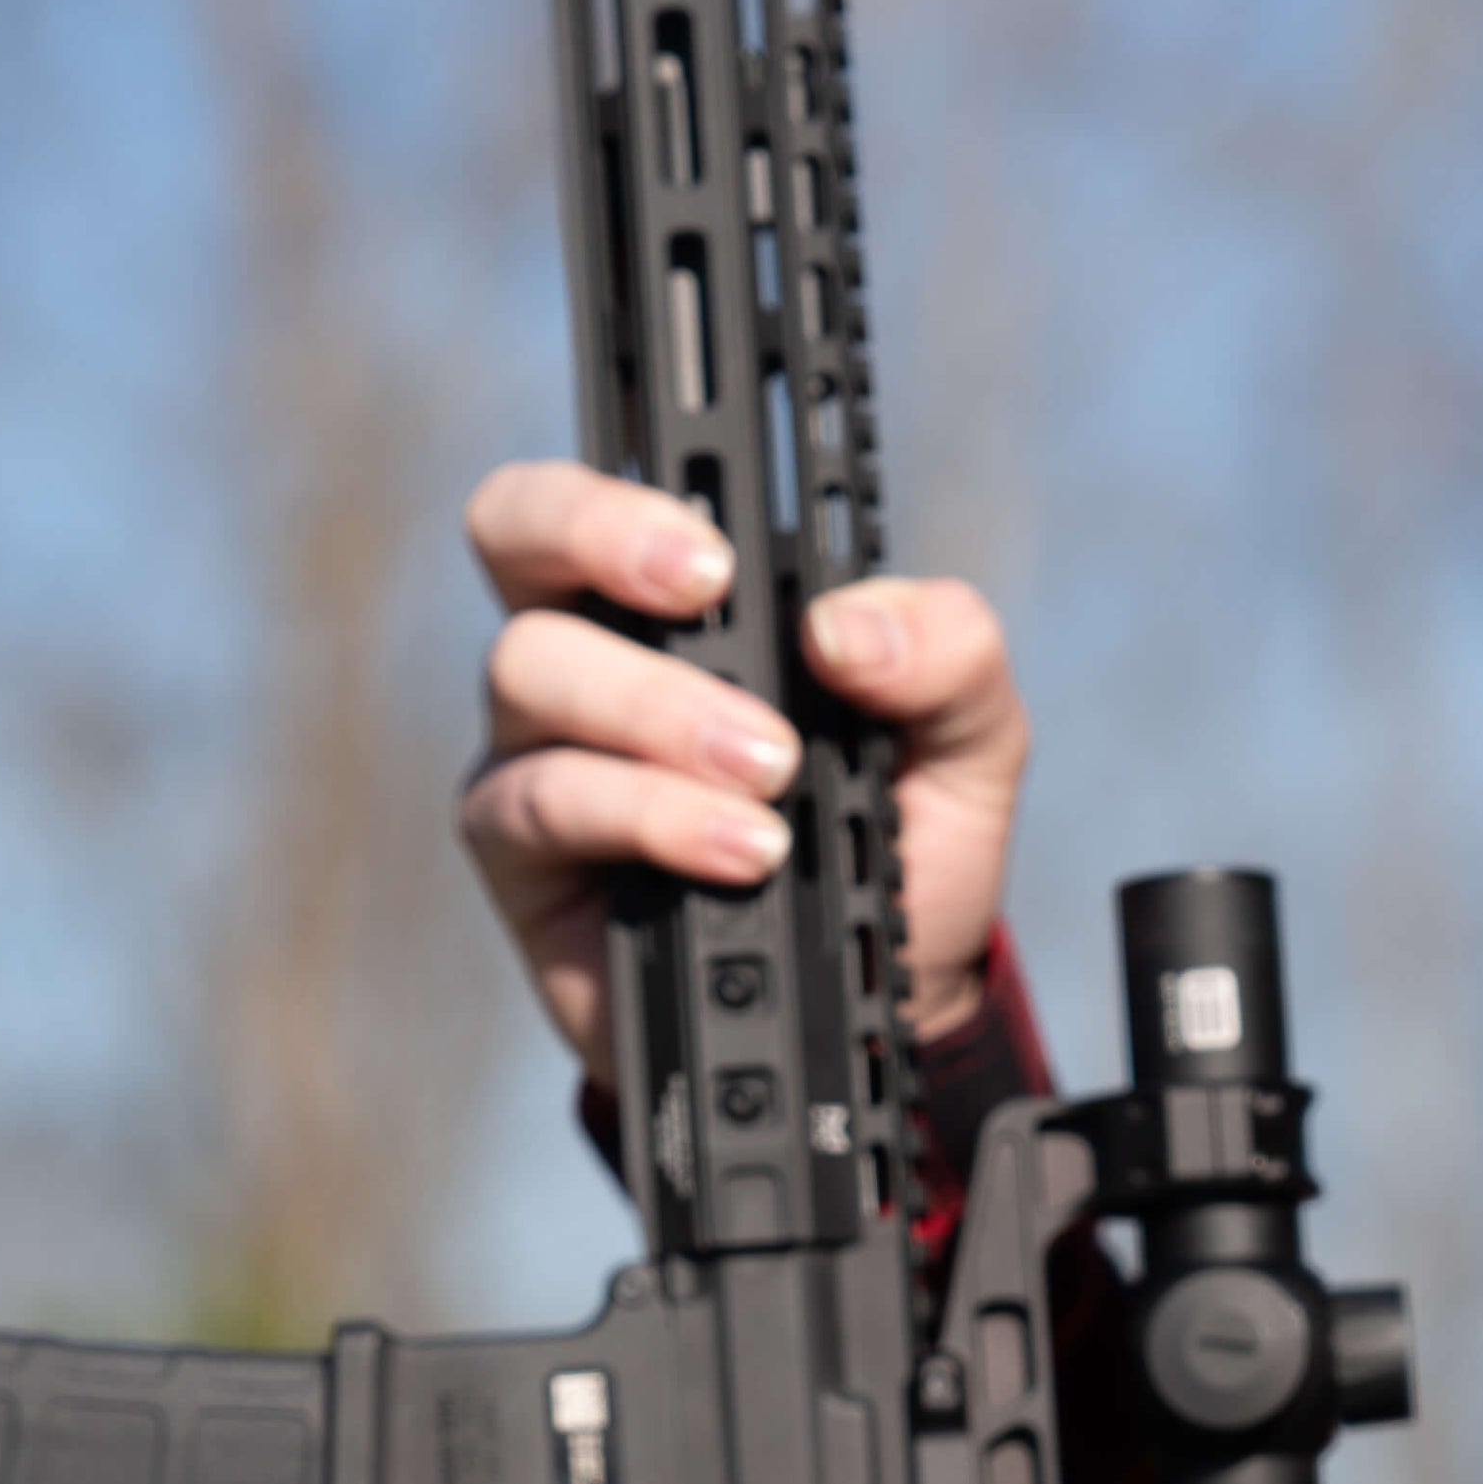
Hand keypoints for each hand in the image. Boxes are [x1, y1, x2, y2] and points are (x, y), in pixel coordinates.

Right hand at [457, 457, 1029, 1093]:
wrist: (879, 1003)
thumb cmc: (895, 847)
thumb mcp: (969, 744)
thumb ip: (948, 656)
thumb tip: (847, 629)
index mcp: (689, 599)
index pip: (614, 485)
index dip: (630, 480)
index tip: (724, 551)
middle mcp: (597, 651)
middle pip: (514, 528)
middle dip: (597, 533)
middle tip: (708, 589)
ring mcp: (546, 746)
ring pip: (528, 668)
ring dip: (655, 711)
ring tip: (770, 776)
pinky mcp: (524, 852)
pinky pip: (540, 800)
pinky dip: (650, 816)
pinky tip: (742, 853)